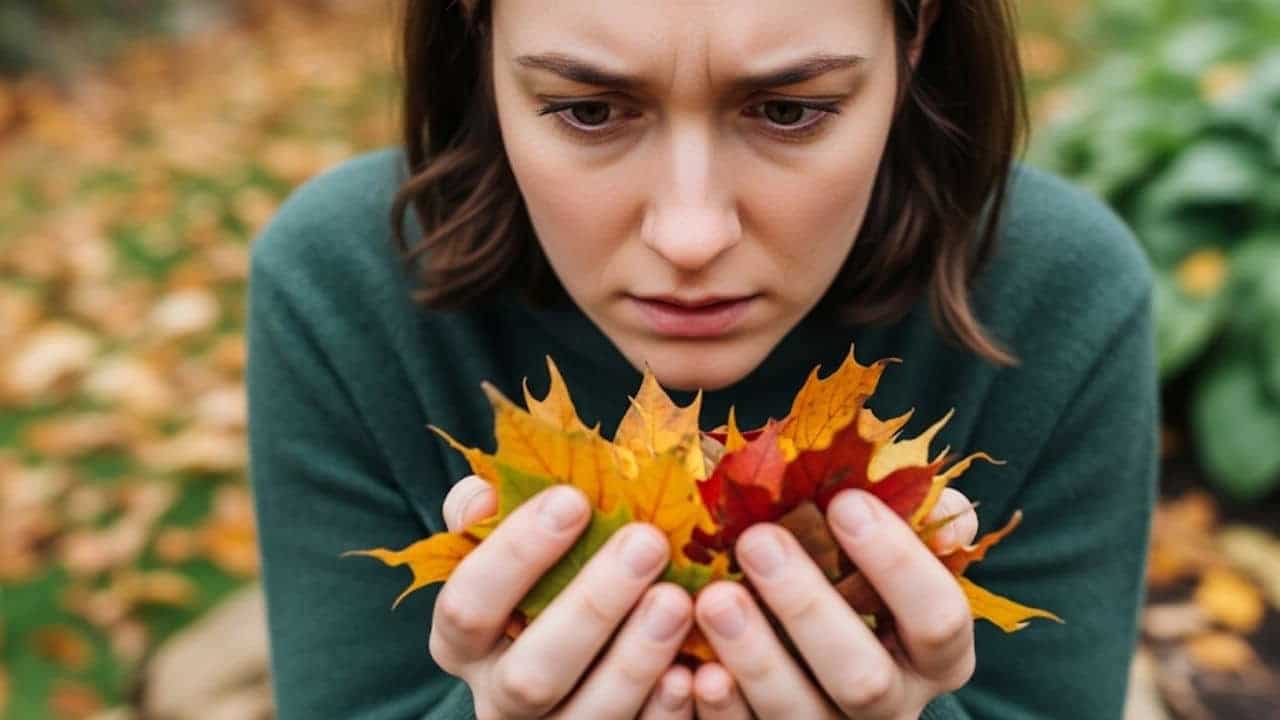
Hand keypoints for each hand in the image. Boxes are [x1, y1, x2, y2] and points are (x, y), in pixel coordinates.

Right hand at [434, 475, 695, 718]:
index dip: (515, 554)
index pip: (467, 606)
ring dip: (634, 660)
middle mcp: (501, 700)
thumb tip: (482, 497)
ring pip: (587, 717)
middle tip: (647, 541)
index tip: (573, 499)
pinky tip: (693, 671)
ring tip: (679, 599)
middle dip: (591, 606)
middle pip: (530, 674)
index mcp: (462, 644)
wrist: (587, 642)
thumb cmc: (546, 577)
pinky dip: (664, 713)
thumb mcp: (508, 546)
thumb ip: (486, 516)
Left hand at [689, 488, 979, 718]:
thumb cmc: (857, 590)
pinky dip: (722, 709)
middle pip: (863, 677)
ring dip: (756, 657)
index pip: (939, 619)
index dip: (897, 562)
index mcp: (936, 658)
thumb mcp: (895, 562)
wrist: (814, 666)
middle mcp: (893, 707)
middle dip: (808, 606)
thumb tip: (952, 510)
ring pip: (799, 714)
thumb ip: (920, 531)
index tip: (844, 502)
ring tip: (714, 597)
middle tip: (758, 539)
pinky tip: (694, 669)